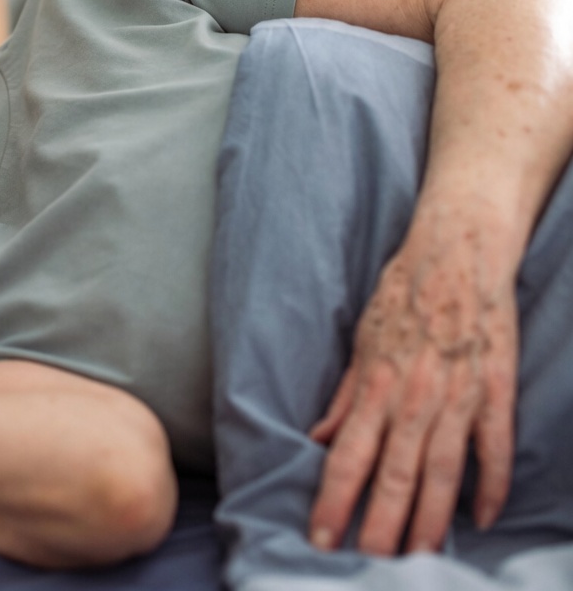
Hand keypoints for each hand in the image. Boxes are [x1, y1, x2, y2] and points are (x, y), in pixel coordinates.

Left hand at [306, 200, 519, 555]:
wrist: (457, 254)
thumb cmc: (402, 295)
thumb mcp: (360, 342)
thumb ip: (344, 396)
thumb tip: (320, 438)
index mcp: (376, 387)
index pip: (348, 458)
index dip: (334, 501)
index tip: (320, 536)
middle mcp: (415, 400)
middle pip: (394, 477)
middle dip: (379, 526)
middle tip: (368, 565)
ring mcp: (459, 399)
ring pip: (441, 474)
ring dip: (428, 519)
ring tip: (416, 558)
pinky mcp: (495, 392)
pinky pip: (494, 449)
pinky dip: (490, 486)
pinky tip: (481, 519)